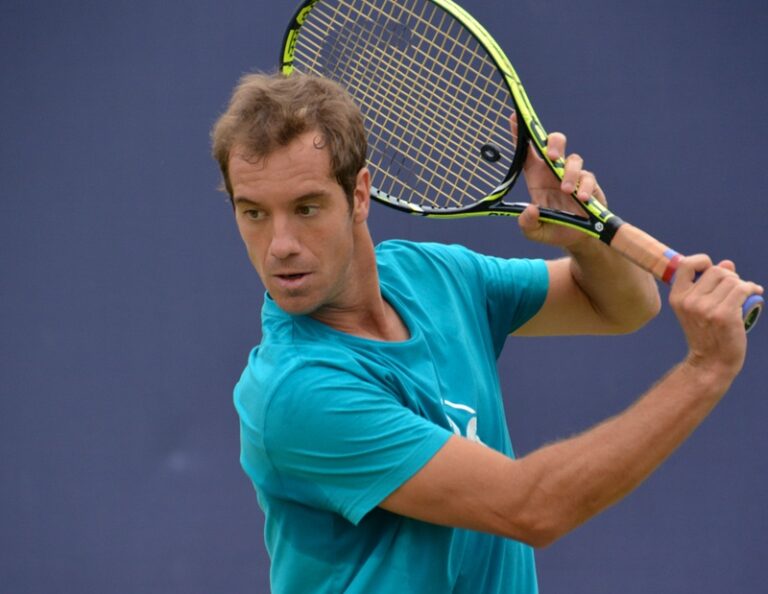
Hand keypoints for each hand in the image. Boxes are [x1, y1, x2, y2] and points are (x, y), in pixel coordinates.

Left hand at [511, 114, 603, 248]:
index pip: (527, 151)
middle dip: (554, 143)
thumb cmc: (553, 228)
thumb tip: (530, 210)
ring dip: (569, 174)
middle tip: (553, 156)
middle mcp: (553, 171)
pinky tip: (582, 199)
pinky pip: (588, 178)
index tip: (515, 118)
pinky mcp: (589, 184)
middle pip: (555, 143)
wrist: (578, 239)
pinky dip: (585, 187)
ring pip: (573, 160)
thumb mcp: (534, 231)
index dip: (521, 134)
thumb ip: (527, 223)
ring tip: (567, 191)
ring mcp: (572, 175)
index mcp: (536, 176)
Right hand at [670, 255, 762, 379]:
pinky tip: (755, 293)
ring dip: (742, 285)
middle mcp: (689, 301)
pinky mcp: (724, 315)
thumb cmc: (707, 334)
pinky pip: (742, 289)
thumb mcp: (698, 308)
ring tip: (743, 295)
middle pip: (716, 270)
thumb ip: (708, 284)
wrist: (711, 362)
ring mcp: (705, 308)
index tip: (711, 270)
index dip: (702, 261)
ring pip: (732, 280)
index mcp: (677, 297)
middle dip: (729, 276)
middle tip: (733, 290)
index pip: (686, 264)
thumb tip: (727, 263)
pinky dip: (752, 289)